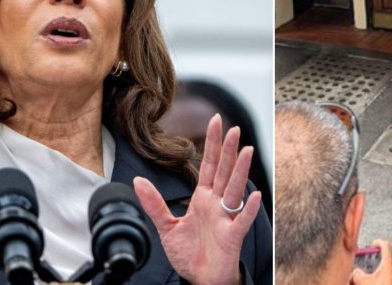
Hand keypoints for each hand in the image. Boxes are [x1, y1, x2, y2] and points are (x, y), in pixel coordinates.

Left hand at [134, 114, 260, 284]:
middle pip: (223, 172)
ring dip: (240, 170)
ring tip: (246, 150)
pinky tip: (254, 195)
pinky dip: (248, 209)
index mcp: (203, 199)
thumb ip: (154, 204)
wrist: (201, 280)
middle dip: (228, 150)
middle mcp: (217, 205)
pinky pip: (241, 220)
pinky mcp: (232, 236)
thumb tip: (137, 181)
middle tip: (233, 128)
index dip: (212, 144)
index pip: (208, 165)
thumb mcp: (167, 227)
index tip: (217, 121)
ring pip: (234, 190)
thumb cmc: (190, 255)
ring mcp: (226, 219)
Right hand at [350, 240, 391, 284]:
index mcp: (389, 262)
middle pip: (386, 257)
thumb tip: (356, 273)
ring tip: (368, 276)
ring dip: (379, 269)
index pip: (385, 245)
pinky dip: (382, 277)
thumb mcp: (363, 282)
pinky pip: (390, 277)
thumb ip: (357, 274)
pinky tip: (374, 282)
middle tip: (368, 261)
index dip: (377, 242)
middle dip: (376, 258)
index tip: (372, 244)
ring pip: (388, 268)